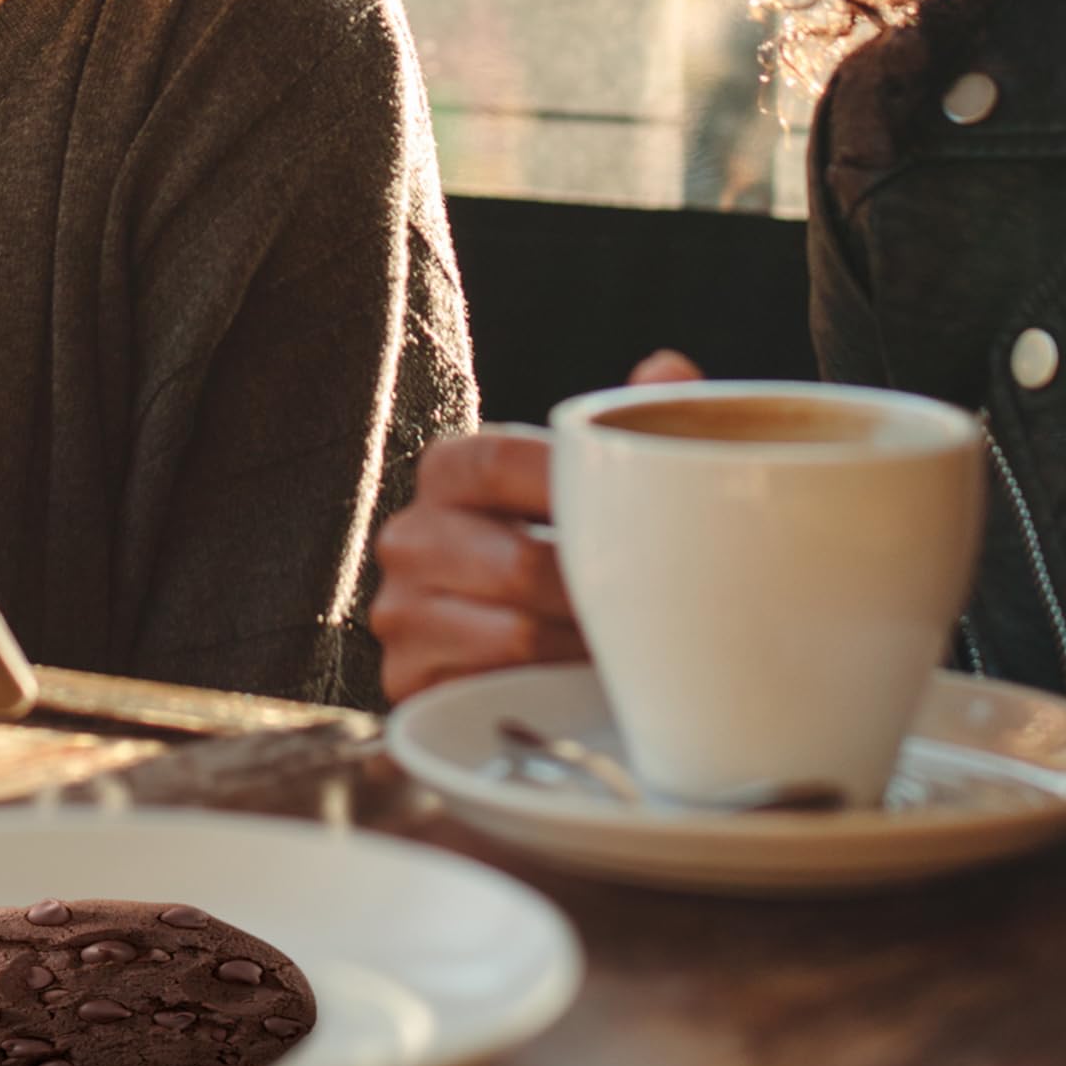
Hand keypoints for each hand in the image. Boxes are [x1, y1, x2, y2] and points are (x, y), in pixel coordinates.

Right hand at [369, 350, 703, 703]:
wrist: (517, 652)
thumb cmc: (571, 547)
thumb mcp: (597, 481)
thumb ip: (634, 421)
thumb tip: (665, 369)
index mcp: (449, 470)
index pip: (499, 462)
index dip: (569, 489)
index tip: (638, 519)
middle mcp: (409, 536)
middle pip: (517, 563)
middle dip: (599, 592)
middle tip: (664, 607)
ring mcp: (399, 613)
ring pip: (512, 636)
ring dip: (584, 650)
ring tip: (636, 652)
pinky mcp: (405, 684)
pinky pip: (489, 694)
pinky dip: (549, 696)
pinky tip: (585, 691)